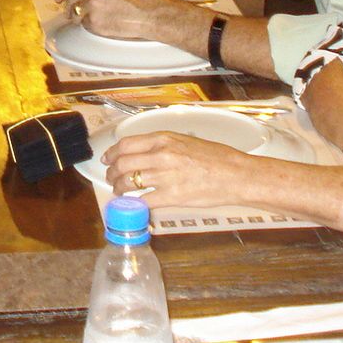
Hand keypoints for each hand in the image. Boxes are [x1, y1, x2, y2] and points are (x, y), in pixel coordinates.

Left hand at [48, 0, 172, 39]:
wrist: (149, 12)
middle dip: (73, 4)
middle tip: (85, 8)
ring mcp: (92, 4)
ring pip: (76, 11)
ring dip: (84, 15)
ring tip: (102, 15)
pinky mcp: (94, 20)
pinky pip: (84, 24)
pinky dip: (92, 25)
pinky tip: (106, 22)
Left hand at [104, 131, 255, 209]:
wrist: (236, 175)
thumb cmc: (216, 158)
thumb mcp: (186, 141)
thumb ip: (163, 145)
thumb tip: (143, 152)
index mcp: (164, 138)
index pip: (126, 144)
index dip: (111, 154)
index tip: (107, 159)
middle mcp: (161, 155)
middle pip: (123, 163)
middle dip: (112, 172)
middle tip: (110, 178)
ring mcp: (166, 176)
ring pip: (129, 182)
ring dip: (119, 188)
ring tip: (119, 191)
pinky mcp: (173, 197)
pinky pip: (144, 200)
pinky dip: (135, 203)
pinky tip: (135, 204)